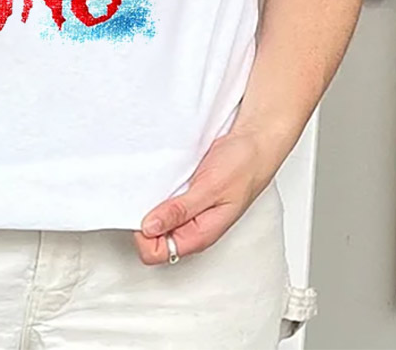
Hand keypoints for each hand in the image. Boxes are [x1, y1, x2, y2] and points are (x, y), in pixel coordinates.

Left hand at [135, 128, 274, 265]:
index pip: (157, 252)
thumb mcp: (210, 188)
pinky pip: (164, 201)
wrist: (254, 143)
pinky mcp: (188, 195)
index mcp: (199, 235)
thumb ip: (180, 210)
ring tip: (154, 186)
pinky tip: (160, 180)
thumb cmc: (242, 167)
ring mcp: (190, 212)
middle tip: (146, 196)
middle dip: (144, 221)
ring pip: (157, 220)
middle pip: (153, 239)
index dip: (144, 236)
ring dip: (151, 205)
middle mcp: (193, 227)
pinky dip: (157, 192)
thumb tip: (150, 227)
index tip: (142, 212)